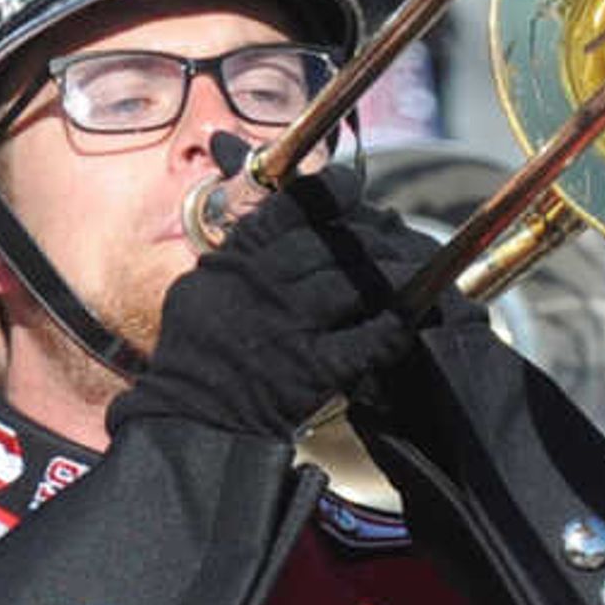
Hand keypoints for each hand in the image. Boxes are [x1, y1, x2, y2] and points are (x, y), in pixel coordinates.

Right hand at [114, 169, 426, 444]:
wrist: (192, 418)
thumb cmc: (193, 356)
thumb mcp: (197, 291)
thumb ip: (234, 255)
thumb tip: (269, 219)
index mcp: (234, 264)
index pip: (289, 209)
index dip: (329, 190)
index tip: (353, 186)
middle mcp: (263, 288)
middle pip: (333, 245)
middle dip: (371, 238)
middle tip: (394, 235)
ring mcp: (291, 327)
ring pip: (358, 284)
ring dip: (394, 275)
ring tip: (412, 269)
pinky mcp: (315, 367)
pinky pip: (370, 338)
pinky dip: (397, 326)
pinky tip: (412, 316)